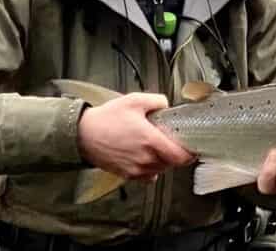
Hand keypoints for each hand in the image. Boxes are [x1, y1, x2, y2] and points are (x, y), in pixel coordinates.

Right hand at [76, 93, 193, 180]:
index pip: (180, 157)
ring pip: (160, 169)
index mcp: (151, 141)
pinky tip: (145, 155)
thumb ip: (157, 101)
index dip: (190, 153)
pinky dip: (151, 168)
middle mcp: (145, 159)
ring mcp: (136, 169)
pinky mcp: (127, 175)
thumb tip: (167, 106)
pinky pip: (148, 176)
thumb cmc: (108, 118)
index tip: (191, 146)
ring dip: (163, 160)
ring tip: (155, 145)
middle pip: (172, 163)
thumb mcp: (135, 100)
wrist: (83, 135)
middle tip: (169, 139)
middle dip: (174, 152)